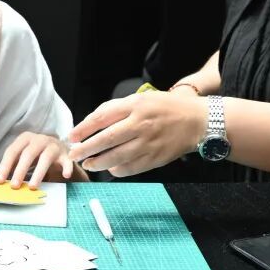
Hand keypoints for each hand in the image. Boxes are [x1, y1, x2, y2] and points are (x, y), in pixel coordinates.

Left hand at [0, 132, 72, 188]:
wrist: (58, 147)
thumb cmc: (36, 154)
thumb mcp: (23, 156)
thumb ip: (14, 165)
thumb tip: (1, 182)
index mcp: (25, 138)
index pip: (12, 151)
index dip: (5, 166)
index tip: (0, 181)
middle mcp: (39, 139)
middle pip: (28, 154)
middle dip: (20, 170)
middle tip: (14, 186)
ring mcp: (53, 146)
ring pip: (45, 158)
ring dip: (38, 173)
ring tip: (32, 186)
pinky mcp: (65, 154)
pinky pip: (67, 160)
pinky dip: (66, 168)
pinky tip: (65, 176)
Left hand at [68, 92, 206, 176]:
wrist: (197, 121)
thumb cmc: (165, 108)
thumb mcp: (141, 99)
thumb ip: (117, 109)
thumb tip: (92, 123)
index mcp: (134, 106)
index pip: (101, 117)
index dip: (83, 128)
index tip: (71, 136)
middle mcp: (140, 124)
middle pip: (106, 139)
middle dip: (86, 149)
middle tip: (73, 154)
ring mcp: (148, 143)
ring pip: (117, 156)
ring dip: (98, 162)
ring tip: (88, 164)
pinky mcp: (156, 158)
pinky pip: (131, 168)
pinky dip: (118, 170)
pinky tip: (110, 169)